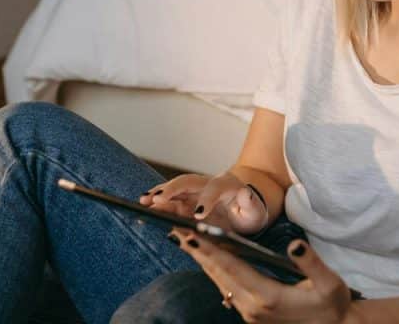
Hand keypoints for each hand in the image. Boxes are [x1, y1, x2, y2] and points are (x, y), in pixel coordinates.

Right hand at [141, 173, 267, 234]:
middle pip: (188, 182)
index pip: (215, 189)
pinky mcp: (185, 201)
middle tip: (157, 200)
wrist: (243, 210)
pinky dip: (156, 200)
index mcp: (227, 185)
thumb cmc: (250, 212)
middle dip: (172, 189)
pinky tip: (144, 205)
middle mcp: (207, 184)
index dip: (206, 200)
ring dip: (159, 194)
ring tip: (143, 202)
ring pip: (175, 188)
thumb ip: (251, 203)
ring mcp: (194, 192)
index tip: (198, 215)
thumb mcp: (256, 211)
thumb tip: (246, 193)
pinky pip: (169, 199)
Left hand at [171, 228, 354, 323]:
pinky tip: (207, 260)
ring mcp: (250, 312)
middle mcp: (253, 306)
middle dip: (197, 251)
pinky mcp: (251, 313)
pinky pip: (226, 288)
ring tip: (185, 241)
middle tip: (176, 230)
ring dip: (202, 261)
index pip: (232, 268)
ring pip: (219, 282)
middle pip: (218, 274)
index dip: (209, 250)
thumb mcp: (329, 284)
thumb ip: (312, 263)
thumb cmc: (333, 305)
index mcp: (268, 296)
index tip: (190, 235)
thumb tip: (295, 245)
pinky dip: (214, 271)